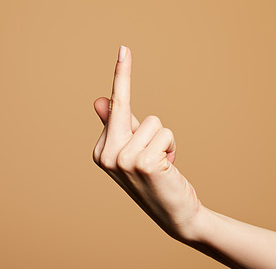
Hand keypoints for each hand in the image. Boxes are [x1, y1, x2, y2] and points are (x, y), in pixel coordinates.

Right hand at [92, 46, 202, 240]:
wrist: (175, 213)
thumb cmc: (155, 180)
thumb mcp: (134, 151)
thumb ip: (119, 126)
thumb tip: (100, 100)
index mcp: (101, 150)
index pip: (115, 107)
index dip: (121, 76)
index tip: (124, 48)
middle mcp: (106, 154)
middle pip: (132, 111)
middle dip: (145, 117)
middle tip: (139, 96)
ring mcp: (122, 159)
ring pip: (154, 122)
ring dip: (164, 141)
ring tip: (162, 164)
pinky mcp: (142, 162)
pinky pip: (165, 134)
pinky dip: (171, 148)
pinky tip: (167, 169)